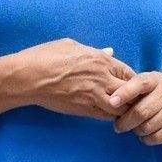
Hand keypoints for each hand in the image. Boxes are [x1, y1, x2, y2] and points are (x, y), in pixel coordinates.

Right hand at [15, 38, 131, 119]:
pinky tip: (107, 113)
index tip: (130, 83)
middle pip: (130, 91)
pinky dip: (110, 116)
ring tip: (120, 108)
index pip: (128, 72)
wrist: (28, 77)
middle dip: (133, 95)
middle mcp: (101, 77)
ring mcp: (93, 95)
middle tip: (130, 99)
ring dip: (123, 108)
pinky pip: (105, 116)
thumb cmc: (46, 56)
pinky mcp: (83, 109)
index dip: (132, 79)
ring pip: (121, 107)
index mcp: (99, 59)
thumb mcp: (72, 45)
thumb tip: (109, 51)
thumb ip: (95, 51)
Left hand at [110, 71, 161, 144]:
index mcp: (156, 79)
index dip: (125, 93)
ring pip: (147, 126)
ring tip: (135, 128)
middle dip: (125, 122)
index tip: (112, 102)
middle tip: (118, 126)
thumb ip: (130, 90)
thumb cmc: (155, 97)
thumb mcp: (146, 87)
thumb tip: (109, 101)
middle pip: (140, 111)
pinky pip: (156, 137)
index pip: (140, 83)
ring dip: (136, 131)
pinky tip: (146, 135)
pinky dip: (146, 139)